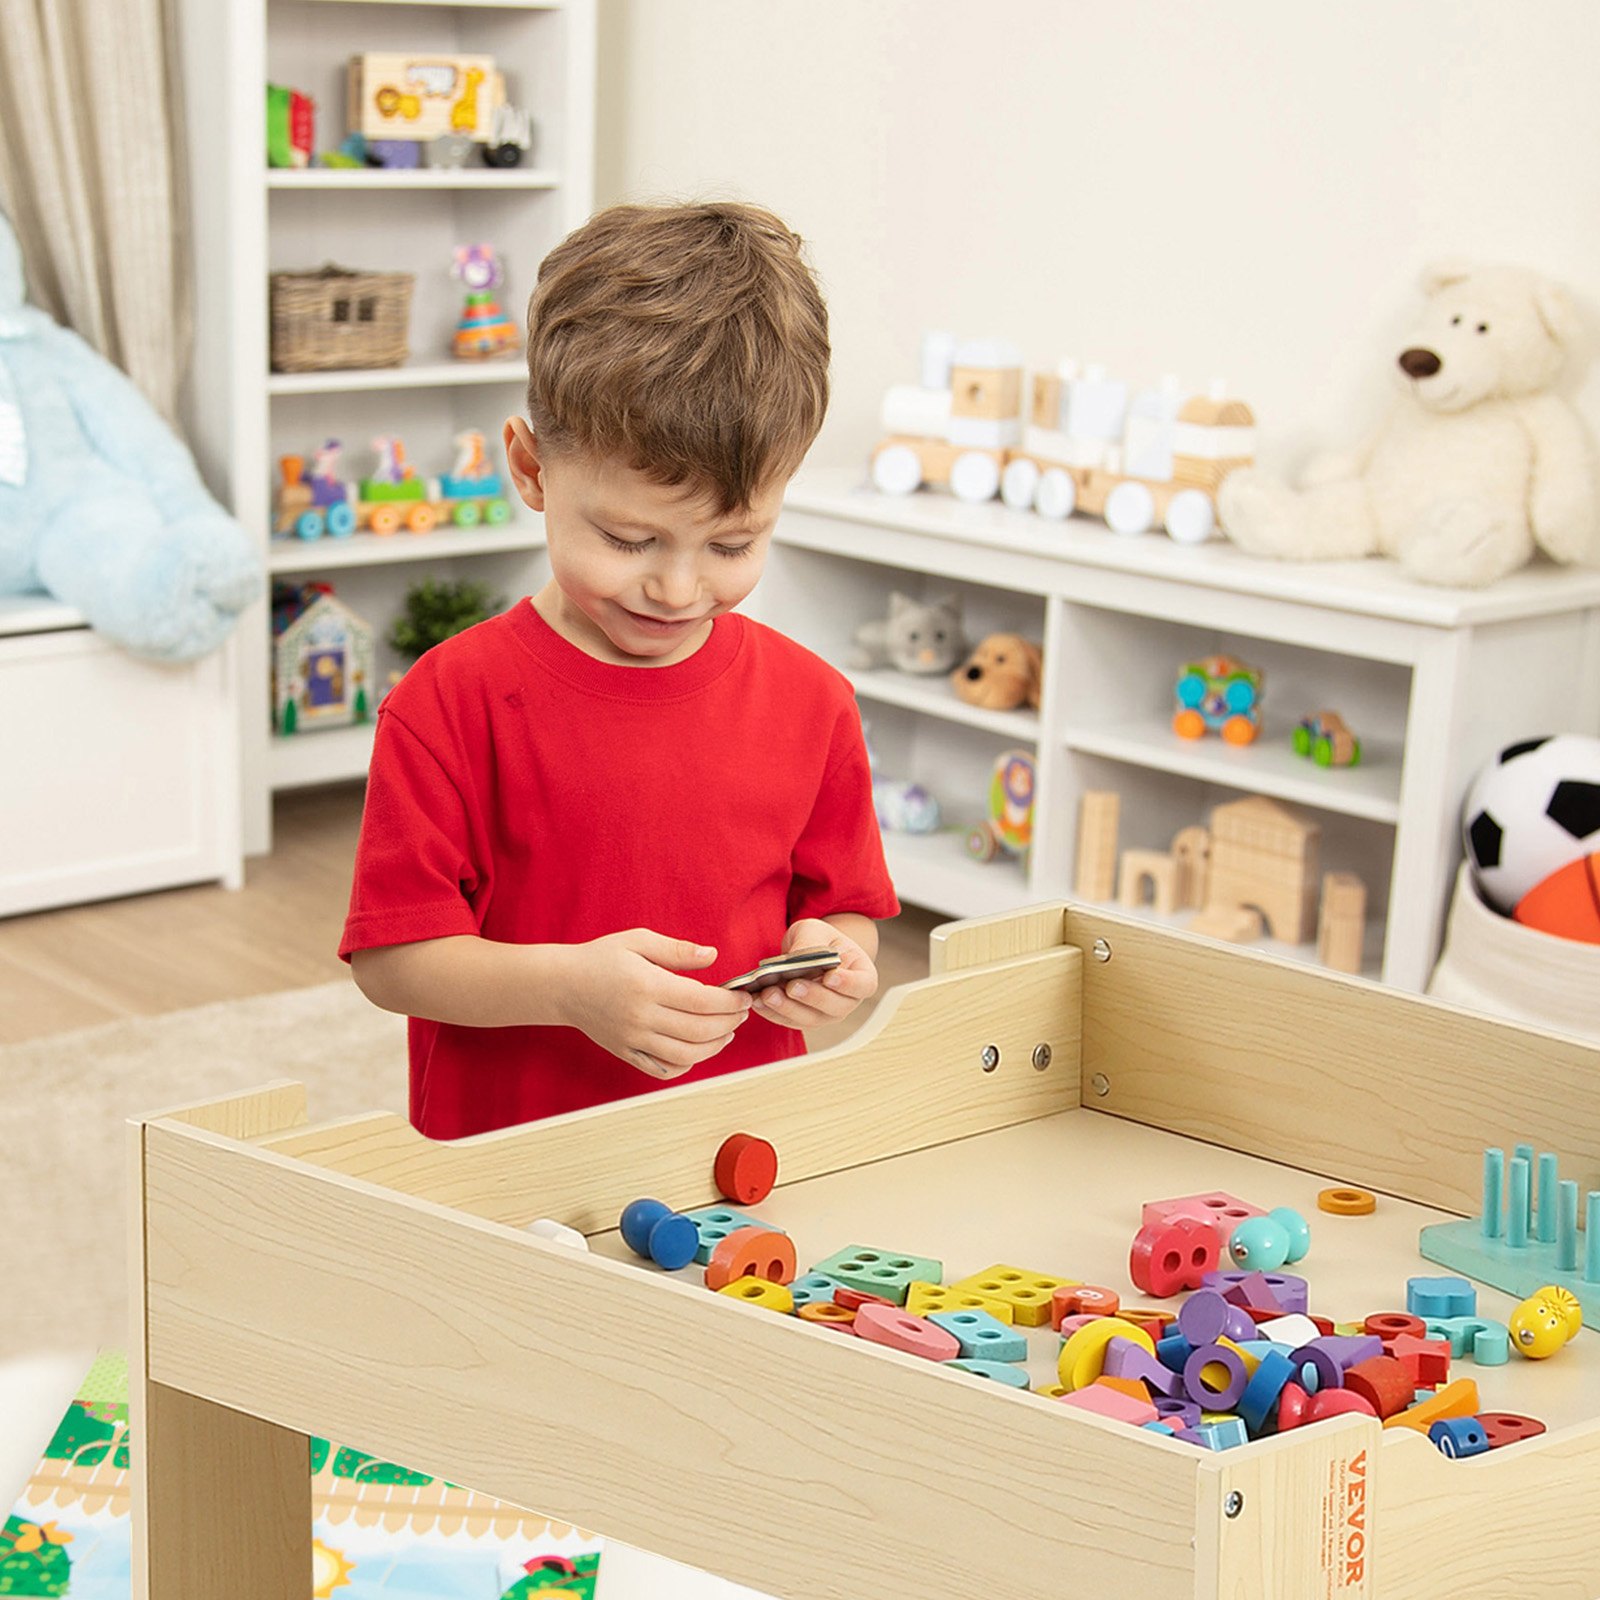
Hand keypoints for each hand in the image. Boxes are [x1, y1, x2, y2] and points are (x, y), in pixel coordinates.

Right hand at [560, 928, 751, 1080]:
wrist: (562, 985)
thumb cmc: (601, 958)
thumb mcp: (638, 941)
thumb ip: (677, 950)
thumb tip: (713, 955)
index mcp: (647, 986)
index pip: (701, 1000)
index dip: (729, 1002)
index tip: (743, 998)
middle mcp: (640, 1017)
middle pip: (698, 1030)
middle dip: (729, 1023)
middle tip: (742, 1014)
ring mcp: (633, 1039)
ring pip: (685, 1055)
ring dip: (714, 1047)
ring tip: (727, 1033)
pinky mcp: (626, 1053)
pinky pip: (663, 1069)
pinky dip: (687, 1065)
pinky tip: (698, 1050)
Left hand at [749, 918, 876, 1030]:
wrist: (810, 951)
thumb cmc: (819, 939)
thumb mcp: (816, 931)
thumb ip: (810, 942)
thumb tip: (797, 959)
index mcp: (861, 975)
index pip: (863, 985)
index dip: (848, 984)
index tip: (830, 977)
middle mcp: (847, 1001)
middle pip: (835, 1006)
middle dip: (811, 997)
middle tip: (791, 985)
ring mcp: (827, 1014)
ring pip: (811, 1018)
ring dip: (788, 1008)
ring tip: (767, 994)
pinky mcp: (804, 1020)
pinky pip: (790, 1021)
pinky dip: (773, 1013)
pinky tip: (757, 1001)